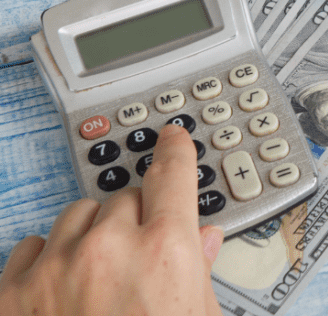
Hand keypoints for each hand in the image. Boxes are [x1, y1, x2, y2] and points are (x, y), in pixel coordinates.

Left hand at [0, 124, 223, 315]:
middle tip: (139, 258)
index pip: (171, 174)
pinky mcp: (14, 293)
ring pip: (76, 214)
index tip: (171, 138)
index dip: (173, 150)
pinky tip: (61, 286)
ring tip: (100, 274)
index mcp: (165, 251)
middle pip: (124, 199)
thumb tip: (203, 242)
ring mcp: (56, 268)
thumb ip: (200, 272)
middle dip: (134, 220)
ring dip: (90, 234)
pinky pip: (31, 246)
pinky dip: (47, 261)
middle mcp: (109, 249)